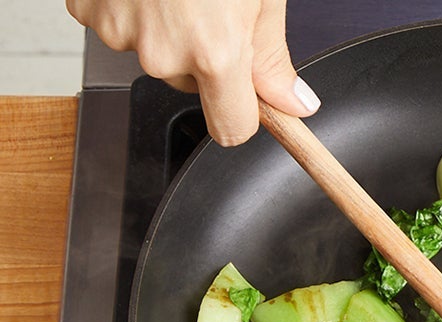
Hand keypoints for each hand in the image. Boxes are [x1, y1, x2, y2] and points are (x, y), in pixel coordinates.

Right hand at [67, 0, 320, 145]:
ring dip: (168, 30)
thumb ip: (273, 56)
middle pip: (194, 87)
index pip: (232, 128)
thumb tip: (293, 103)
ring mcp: (120, 32)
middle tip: (213, 6)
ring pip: (156, 55)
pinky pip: (120, 27)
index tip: (249, 96)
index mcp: (215, 53)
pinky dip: (133, 9)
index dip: (244, 113)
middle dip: (207, 58)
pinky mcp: (87, 11)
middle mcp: (163, 53)